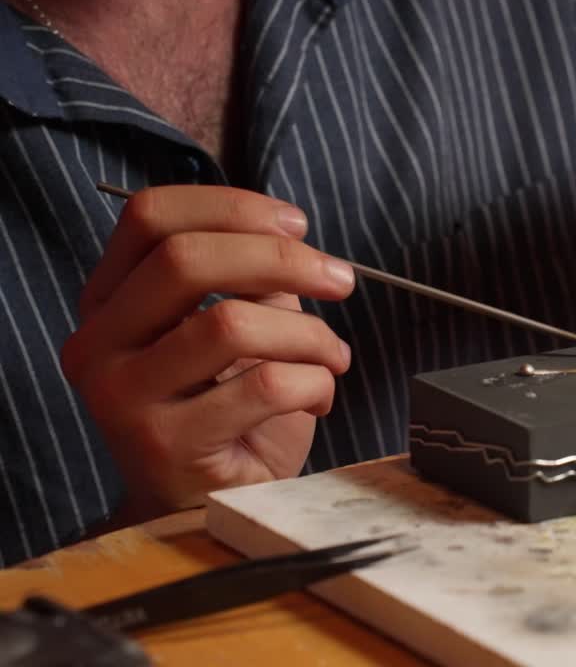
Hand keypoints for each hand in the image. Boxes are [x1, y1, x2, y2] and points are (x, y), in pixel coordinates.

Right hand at [61, 186, 354, 522]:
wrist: (212, 505)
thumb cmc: (230, 411)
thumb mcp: (236, 329)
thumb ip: (247, 278)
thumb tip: (287, 233)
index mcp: (110, 301)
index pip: (150, 217)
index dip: (233, 207)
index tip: (297, 224)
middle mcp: (99, 344)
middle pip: (185, 260)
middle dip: (283, 259)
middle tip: (340, 279)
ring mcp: (123, 397)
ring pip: (230, 324)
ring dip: (309, 334)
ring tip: (334, 357)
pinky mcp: (166, 445)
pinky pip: (263, 387)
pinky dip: (314, 383)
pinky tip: (319, 398)